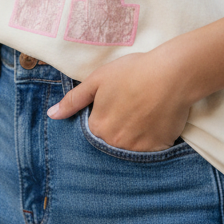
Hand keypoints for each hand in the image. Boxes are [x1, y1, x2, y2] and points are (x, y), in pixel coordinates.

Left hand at [47, 49, 191, 150]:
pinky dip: (151, 139)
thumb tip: (52, 115)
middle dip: (118, 129)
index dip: (103, 117)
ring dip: (134, 135)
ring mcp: (137, 149)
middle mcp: (114, 143)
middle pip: (111, 141)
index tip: (114, 106)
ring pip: (130, 147)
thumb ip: (74, 100)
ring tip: (144, 114)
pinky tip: (156, 121)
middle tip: (131, 109)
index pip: (93, 132)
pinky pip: (150, 151)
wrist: (171, 74)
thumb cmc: (133, 72)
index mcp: (98, 127)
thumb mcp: (98, 80)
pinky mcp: (158, 150)